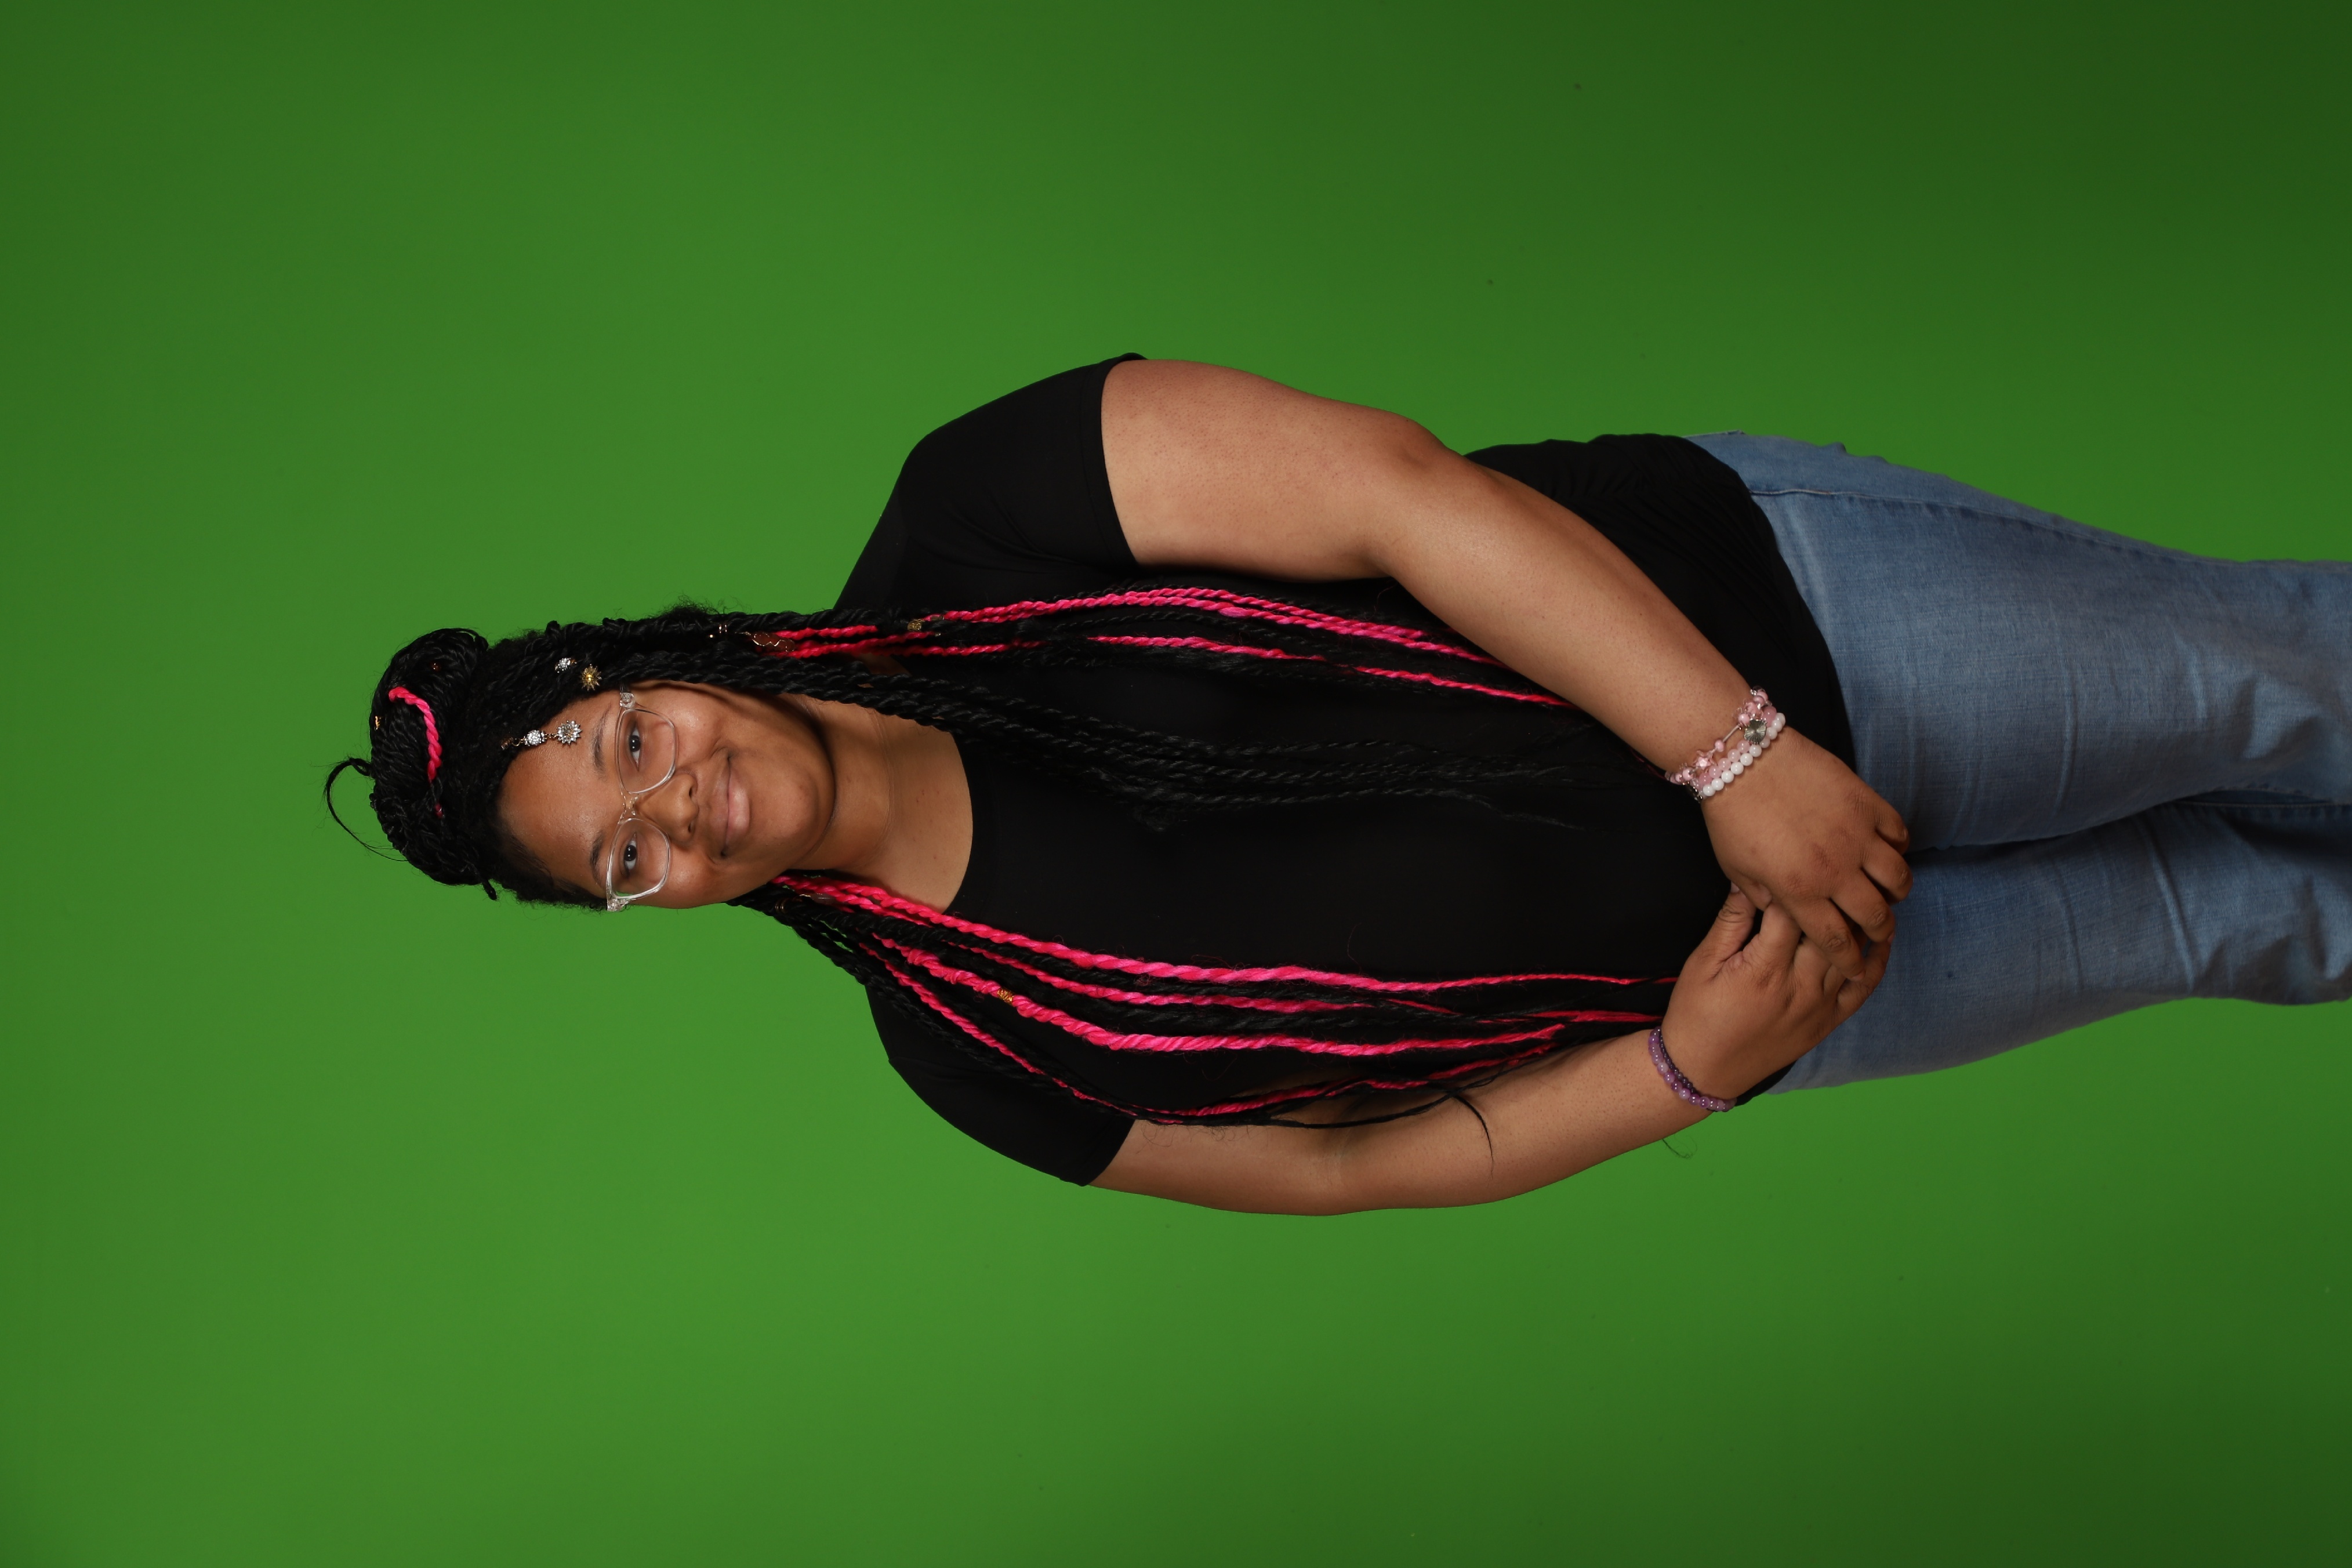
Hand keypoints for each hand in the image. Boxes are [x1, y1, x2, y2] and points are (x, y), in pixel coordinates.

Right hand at [1659, 886, 1888, 1099]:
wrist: (1705, 1069)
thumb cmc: (1696, 1013)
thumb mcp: (1702, 962)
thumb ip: (1730, 921)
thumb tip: (1748, 881)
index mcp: (1764, 968)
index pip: (1793, 912)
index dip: (1793, 884)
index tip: (1793, 866)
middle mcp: (1799, 987)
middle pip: (1829, 929)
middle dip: (1831, 898)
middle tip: (1833, 870)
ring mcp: (1819, 1006)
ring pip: (1852, 954)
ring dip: (1857, 923)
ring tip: (1860, 892)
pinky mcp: (1828, 1022)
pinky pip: (1864, 990)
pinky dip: (1877, 962)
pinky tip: (1881, 938)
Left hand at [1698, 725, 1911, 980]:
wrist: (1741, 757)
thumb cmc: (1731, 814)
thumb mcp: (1736, 869)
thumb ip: (1763, 899)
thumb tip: (1782, 915)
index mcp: (1798, 891)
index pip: (1835, 940)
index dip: (1850, 960)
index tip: (1856, 968)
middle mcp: (1834, 868)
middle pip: (1875, 915)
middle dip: (1880, 931)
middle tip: (1878, 932)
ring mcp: (1855, 834)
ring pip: (1898, 878)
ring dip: (1897, 892)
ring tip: (1889, 894)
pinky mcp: (1867, 802)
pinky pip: (1899, 833)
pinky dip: (1899, 847)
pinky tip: (1888, 851)